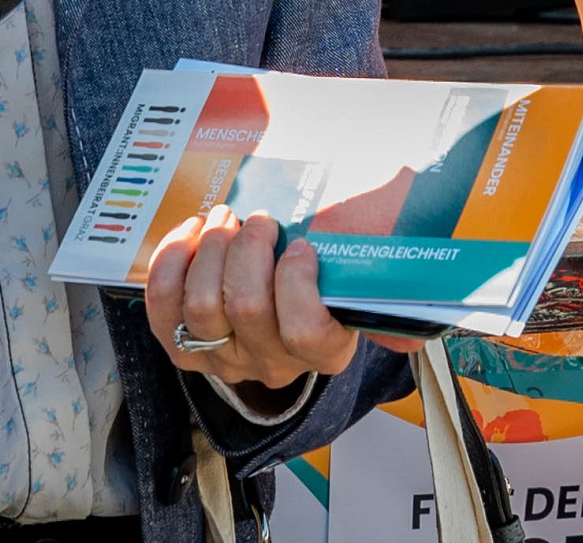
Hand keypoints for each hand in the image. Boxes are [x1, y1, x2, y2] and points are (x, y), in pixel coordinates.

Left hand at [146, 206, 413, 402]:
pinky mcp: (184, 347)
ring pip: (204, 307)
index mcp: (324, 350)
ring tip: (225, 219)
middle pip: (247, 308)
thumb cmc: (327, 278)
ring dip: (211, 250)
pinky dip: (172, 263)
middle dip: (249, 248)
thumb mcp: (362, 286)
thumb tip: (418, 333)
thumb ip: (387, 301)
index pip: (306, 330)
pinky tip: (191, 233)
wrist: (282, 309)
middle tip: (258, 218)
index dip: (298, 281)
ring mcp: (224, 359)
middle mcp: (272, 363)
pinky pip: (164, 309)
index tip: (303, 243)